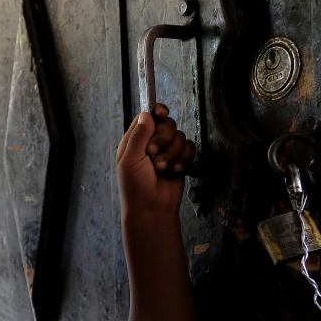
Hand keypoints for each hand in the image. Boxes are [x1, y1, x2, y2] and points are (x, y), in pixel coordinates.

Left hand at [116, 104, 194, 218]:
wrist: (152, 208)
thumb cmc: (135, 187)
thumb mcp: (131, 160)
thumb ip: (139, 137)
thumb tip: (147, 114)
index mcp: (134, 141)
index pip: (147, 117)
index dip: (156, 113)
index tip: (162, 114)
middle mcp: (150, 143)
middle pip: (166, 124)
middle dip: (163, 138)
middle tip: (153, 153)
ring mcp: (166, 151)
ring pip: (179, 136)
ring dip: (171, 153)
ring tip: (161, 169)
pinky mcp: (179, 159)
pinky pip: (189, 148)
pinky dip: (184, 158)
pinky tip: (175, 170)